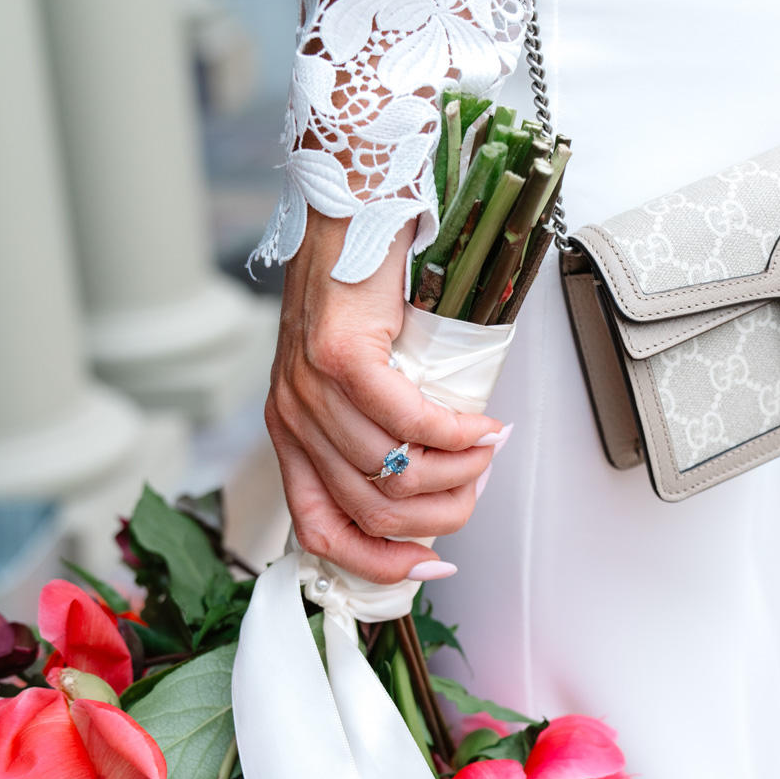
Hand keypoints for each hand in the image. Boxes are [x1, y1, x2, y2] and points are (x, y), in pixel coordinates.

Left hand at [266, 209, 501, 582]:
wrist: (348, 216)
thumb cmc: (357, 292)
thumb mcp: (351, 378)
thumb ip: (372, 429)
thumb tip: (430, 483)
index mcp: (292, 435)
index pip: (321, 531)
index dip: (378, 561)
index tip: (432, 562)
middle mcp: (293, 419)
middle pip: (372, 509)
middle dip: (441, 516)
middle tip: (478, 488)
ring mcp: (312, 389)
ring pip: (395, 471)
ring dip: (459, 472)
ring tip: (487, 450)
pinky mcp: (340, 356)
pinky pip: (409, 420)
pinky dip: (456, 433)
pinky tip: (482, 426)